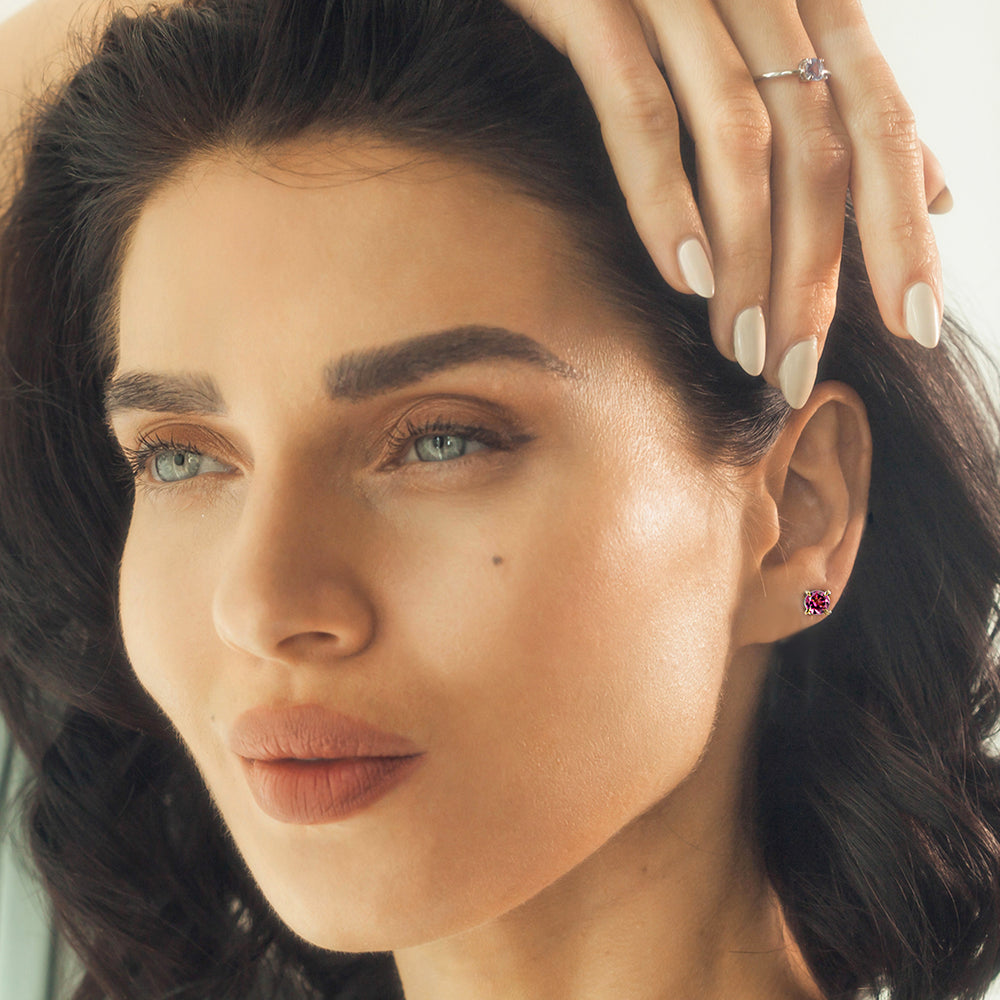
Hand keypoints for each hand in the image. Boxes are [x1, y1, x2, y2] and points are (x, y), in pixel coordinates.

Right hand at [503, 0, 949, 407]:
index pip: (877, 128)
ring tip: (740, 347)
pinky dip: (664, 197)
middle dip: (812, 273)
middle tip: (795, 370)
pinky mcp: (596, 2)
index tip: (913, 325)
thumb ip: (848, 110)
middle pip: (814, 150)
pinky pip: (637, 109)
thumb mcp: (770, 39)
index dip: (901, 231)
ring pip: (738, 143)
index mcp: (809, 2)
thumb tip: (937, 189)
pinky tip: (681, 275)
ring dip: (744, 259)